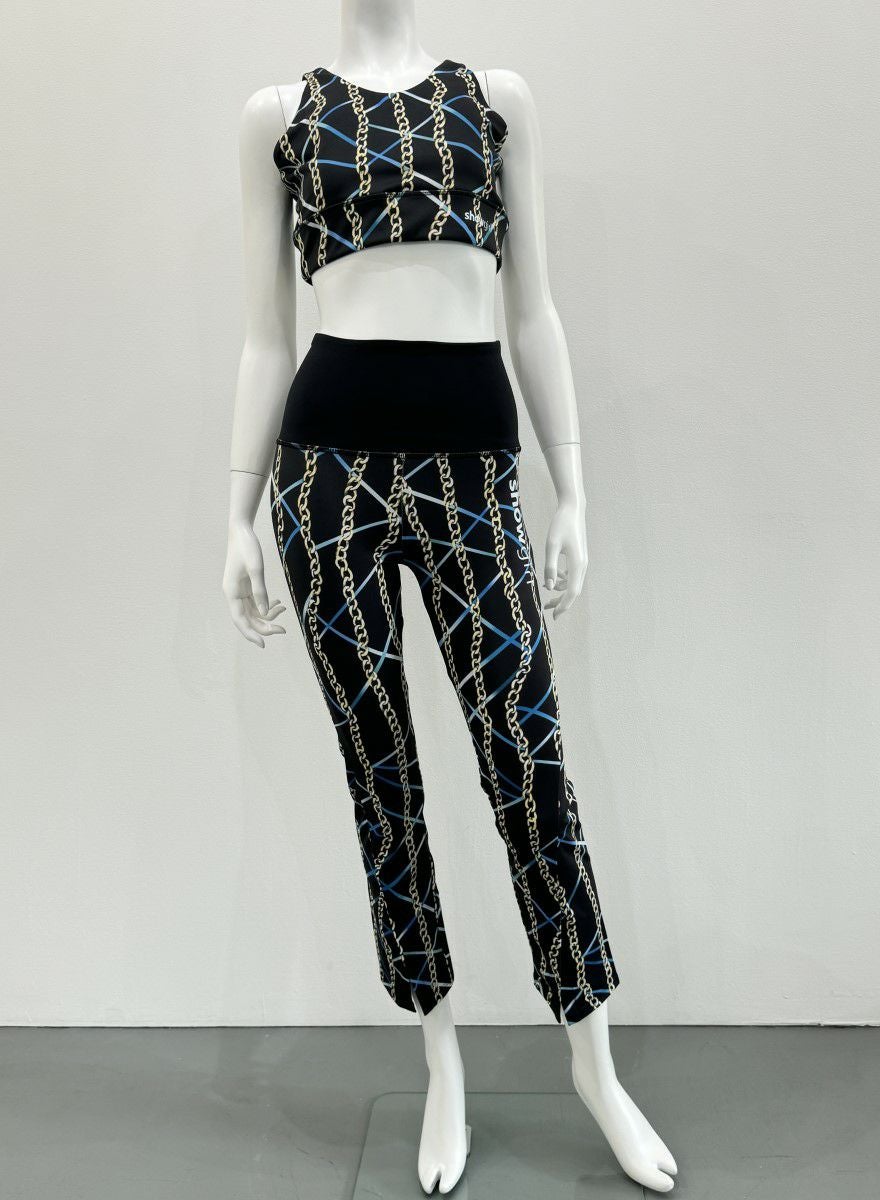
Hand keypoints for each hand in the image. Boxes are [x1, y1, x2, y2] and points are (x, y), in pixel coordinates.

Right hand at [223, 520, 286, 647]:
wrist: (241, 531)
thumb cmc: (247, 547)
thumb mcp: (256, 568)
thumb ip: (260, 590)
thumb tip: (265, 612)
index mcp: (231, 592)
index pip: (240, 620)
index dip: (250, 633)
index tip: (263, 644)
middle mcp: (233, 594)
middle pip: (248, 619)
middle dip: (265, 626)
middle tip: (283, 630)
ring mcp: (239, 591)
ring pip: (253, 612)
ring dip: (268, 616)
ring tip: (284, 610)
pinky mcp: (245, 586)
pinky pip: (256, 602)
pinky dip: (267, 605)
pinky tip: (279, 603)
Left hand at [542, 500, 587, 619]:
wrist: (573, 509)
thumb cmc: (561, 525)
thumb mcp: (551, 545)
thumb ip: (550, 567)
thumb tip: (549, 587)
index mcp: (577, 565)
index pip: (572, 592)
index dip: (563, 606)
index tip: (553, 616)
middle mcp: (583, 565)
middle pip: (573, 591)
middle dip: (561, 602)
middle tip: (547, 609)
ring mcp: (582, 561)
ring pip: (573, 584)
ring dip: (561, 591)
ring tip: (546, 593)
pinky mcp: (579, 557)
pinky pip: (573, 575)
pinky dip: (563, 580)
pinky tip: (553, 578)